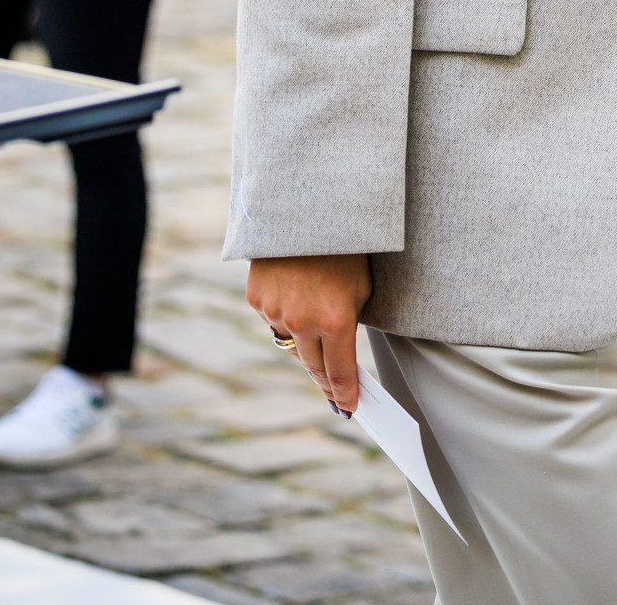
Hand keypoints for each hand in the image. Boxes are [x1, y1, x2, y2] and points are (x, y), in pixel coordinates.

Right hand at [246, 254, 370, 415]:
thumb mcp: (360, 286)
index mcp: (335, 320)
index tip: (350, 408)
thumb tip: (343, 358)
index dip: (345, 395)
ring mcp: (275, 311)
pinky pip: (274, 320)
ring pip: (291, 344)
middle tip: (337, 393)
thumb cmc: (344, 244)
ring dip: (305, 342)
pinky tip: (296, 293)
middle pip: (313, 367)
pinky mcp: (256, 299)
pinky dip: (285, 315)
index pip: (339, 373)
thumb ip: (349, 325)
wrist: (307, 207)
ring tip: (317, 318)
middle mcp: (302, 321)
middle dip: (327, 379)